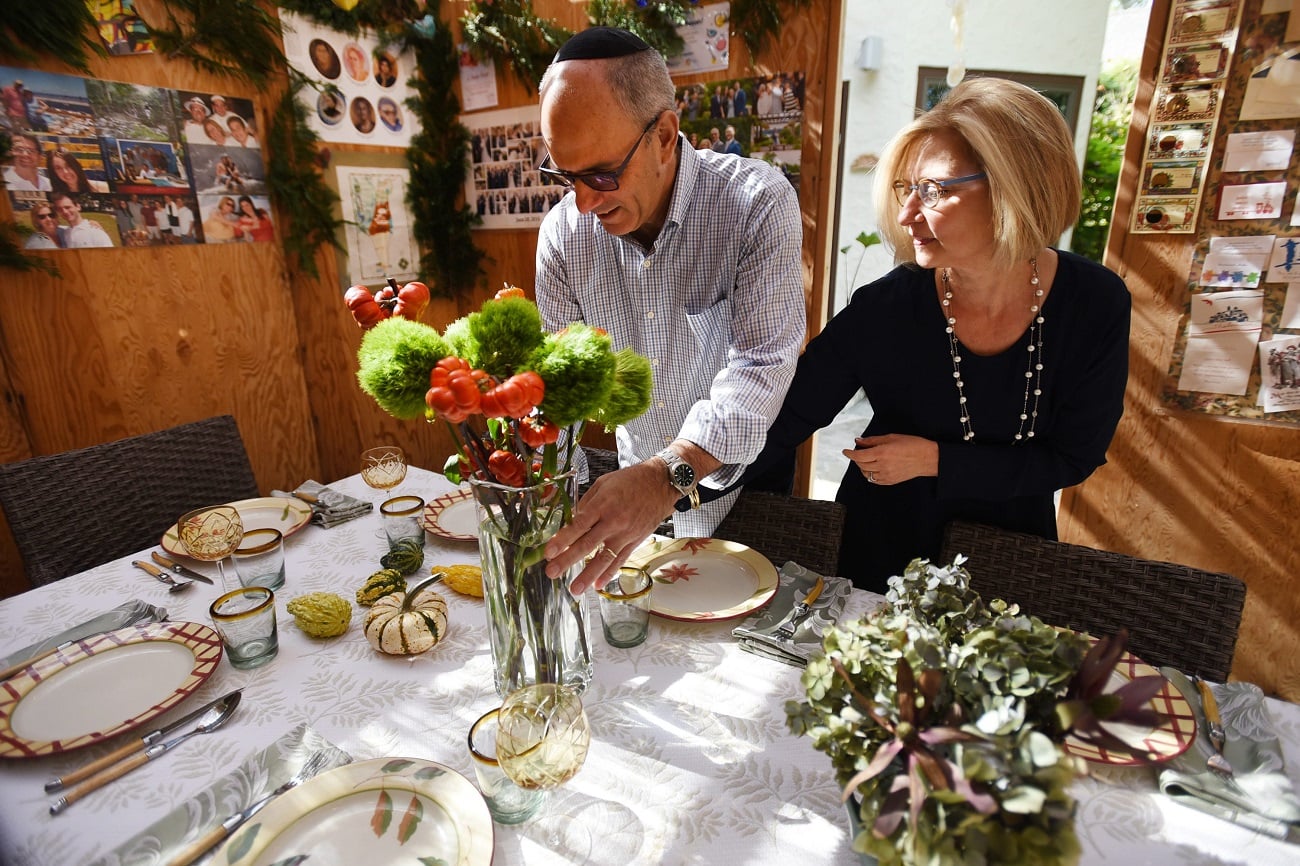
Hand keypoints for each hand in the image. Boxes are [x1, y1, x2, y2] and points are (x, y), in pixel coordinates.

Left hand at [544, 461, 675, 593]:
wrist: (660, 484)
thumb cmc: (631, 480)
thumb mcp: (603, 484)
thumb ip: (587, 503)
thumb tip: (571, 520)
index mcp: (603, 504)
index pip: (579, 525)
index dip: (563, 540)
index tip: (549, 552)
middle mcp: (613, 521)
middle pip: (587, 544)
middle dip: (568, 560)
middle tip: (552, 573)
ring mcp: (625, 534)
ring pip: (604, 558)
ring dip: (588, 575)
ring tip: (575, 589)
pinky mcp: (635, 541)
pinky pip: (620, 560)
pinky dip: (609, 573)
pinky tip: (598, 585)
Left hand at [843, 434, 938, 485]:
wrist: (928, 459)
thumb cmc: (913, 445)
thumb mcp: (891, 437)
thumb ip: (873, 440)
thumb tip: (859, 441)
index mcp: (882, 453)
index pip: (859, 455)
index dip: (850, 453)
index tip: (846, 451)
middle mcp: (882, 465)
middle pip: (861, 465)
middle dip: (856, 459)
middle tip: (858, 452)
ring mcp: (886, 475)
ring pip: (866, 474)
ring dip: (862, 467)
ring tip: (865, 460)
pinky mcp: (890, 481)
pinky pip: (874, 480)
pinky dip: (870, 475)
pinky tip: (873, 469)